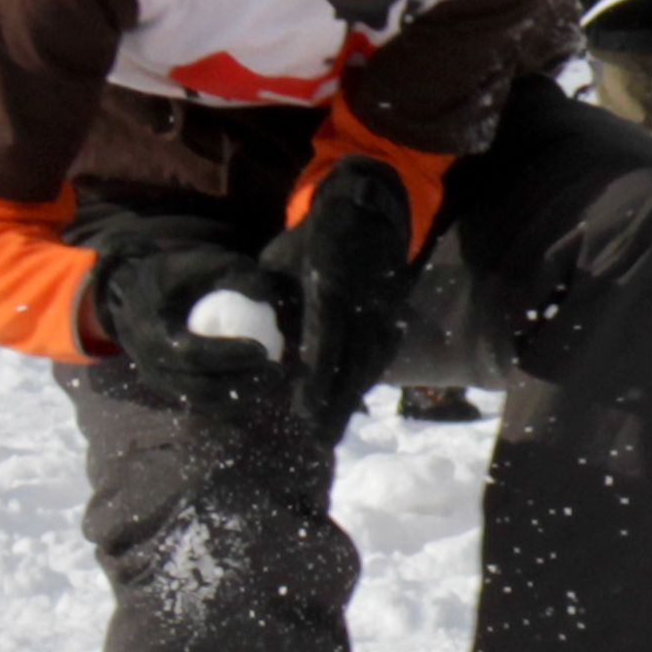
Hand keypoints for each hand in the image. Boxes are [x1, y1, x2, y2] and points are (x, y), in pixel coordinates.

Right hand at [91, 237, 290, 404]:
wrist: (131, 293)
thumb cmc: (170, 274)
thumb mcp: (199, 262)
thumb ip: (233, 274)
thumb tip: (265, 298)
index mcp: (149, 329)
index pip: (189, 353)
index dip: (227, 355)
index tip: (262, 350)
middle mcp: (147, 362)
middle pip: (197, 386)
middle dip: (241, 382)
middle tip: (276, 371)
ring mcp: (156, 379)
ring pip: (200, 401)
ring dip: (240, 396)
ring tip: (271, 380)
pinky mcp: (166, 388)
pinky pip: (199, 402)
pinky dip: (229, 399)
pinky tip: (256, 386)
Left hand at [268, 158, 419, 429]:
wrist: (368, 210)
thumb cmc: (312, 238)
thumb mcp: (281, 263)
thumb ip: (271, 302)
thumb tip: (258, 344)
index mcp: (330, 282)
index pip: (325, 338)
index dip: (315, 377)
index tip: (301, 410)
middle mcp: (364, 301)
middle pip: (354, 362)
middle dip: (334, 405)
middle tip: (314, 441)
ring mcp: (384, 311)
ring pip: (370, 366)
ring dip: (349, 402)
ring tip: (328, 435)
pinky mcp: (393, 318)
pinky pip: (379, 359)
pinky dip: (361, 385)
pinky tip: (346, 407)